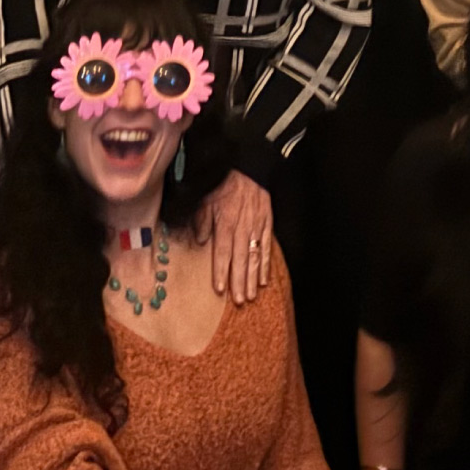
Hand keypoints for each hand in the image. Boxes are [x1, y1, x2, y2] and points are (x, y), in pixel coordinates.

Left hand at [198, 170, 272, 304]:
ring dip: (253, 278)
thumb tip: (202, 241)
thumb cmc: (224, 185)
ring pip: (255, 257)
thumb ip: (202, 222)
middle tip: (239, 300)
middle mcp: (242, 228)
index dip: (221, 271)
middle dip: (240, 281)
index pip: (223, 252)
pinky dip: (266, 264)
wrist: (248, 169)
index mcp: (225, 223)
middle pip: (240, 259)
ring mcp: (256, 227)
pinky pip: (267, 247)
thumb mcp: (206, 200)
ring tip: (251, 295)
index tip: (220, 289)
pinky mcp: (267, 224)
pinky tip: (265, 279)